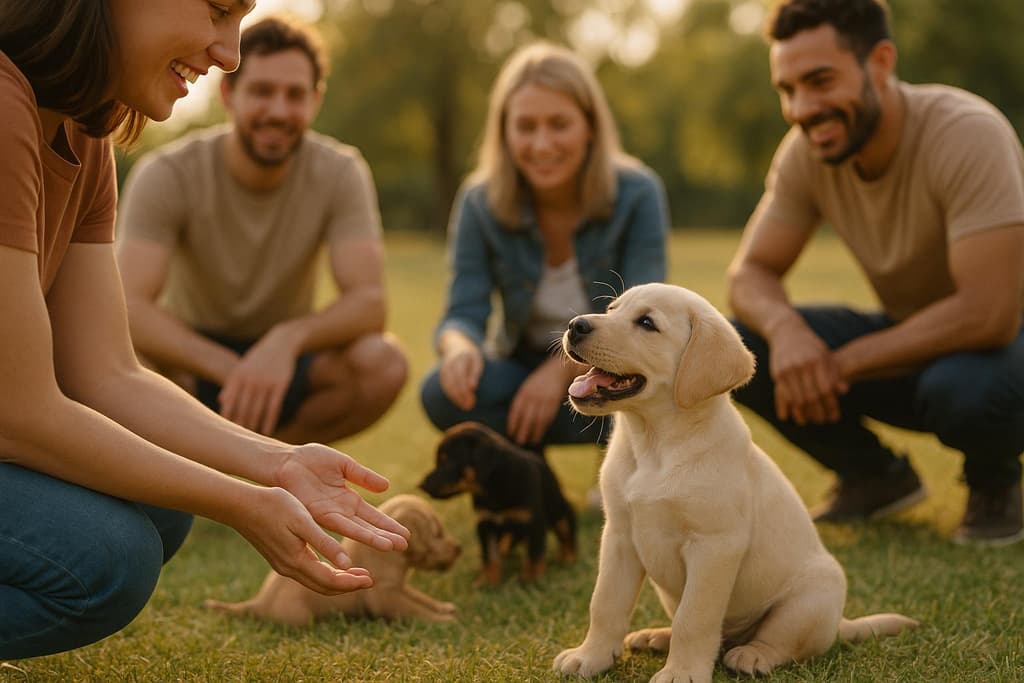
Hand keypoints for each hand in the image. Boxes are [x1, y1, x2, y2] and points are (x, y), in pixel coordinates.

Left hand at [219, 329, 298, 434]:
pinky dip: (269, 421)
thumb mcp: (243, 366)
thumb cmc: (259, 356)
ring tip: (250, 437)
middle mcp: (251, 379)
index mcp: (238, 375)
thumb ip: (232, 383)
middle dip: (239, 424)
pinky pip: (273, 407)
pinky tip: (266, 431)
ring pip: (257, 409)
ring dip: (253, 425)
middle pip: (243, 408)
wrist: (281, 342)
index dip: (226, 416)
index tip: (223, 430)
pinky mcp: (280, 385)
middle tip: (236, 440)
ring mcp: (266, 382)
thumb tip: (221, 401)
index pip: (229, 401)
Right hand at [232, 485, 375, 594]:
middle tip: (369, 579)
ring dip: (337, 580)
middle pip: (324, 586)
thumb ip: (324, 543)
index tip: (371, 579)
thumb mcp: (303, 521)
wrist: (241, 505)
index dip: (352, 582)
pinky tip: (333, 563)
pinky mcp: (279, 558)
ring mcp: (282, 565)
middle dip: (348, 585)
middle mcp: (289, 568)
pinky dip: (324, 572)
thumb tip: (347, 564)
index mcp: (297, 561)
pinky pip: (307, 573)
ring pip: (315, 581)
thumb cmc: (274, 506)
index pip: (331, 581)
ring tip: (356, 573)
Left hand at [276, 443, 409, 560]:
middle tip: (405, 546)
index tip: (405, 534)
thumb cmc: (312, 460)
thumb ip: (364, 476)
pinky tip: (354, 548)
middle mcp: (341, 512)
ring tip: (390, 547)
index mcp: (349, 500)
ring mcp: (328, 515)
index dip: (388, 525)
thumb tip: (387, 486)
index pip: (373, 516)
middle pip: (368, 527)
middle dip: (386, 536)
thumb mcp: (345, 465)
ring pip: (354, 529)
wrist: (287, 460)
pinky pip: (333, 527)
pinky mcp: (314, 515)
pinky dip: (345, 537)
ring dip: (372, 538)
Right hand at [439, 342, 482, 410]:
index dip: (465, 389)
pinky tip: (458, 401)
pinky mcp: (442, 373)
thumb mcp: (477, 360)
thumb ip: (475, 372)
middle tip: (469, 407)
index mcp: (461, 358)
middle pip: (454, 382)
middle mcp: (451, 362)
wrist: (456, 344)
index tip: (472, 400)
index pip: (462, 376)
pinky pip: (445, 385)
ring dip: (456, 397)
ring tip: (464, 406)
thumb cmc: (471, 356)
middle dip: (461, 396)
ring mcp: (445, 368)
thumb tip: (472, 387)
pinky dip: (451, 394)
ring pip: (448, 385)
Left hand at [507, 358, 569, 445]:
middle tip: (519, 442)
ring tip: (530, 441)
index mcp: (524, 391)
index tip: (510, 432)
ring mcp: (545, 399)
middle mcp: (534, 396)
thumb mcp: (528, 386)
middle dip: (522, 430)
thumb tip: (515, 418)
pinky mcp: (555, 403)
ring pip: (538, 420)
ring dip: (534, 432)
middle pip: (526, 417)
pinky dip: (543, 428)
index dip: (512, 422)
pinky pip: (548, 418)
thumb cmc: (540, 381)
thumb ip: (522, 400)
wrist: (558, 371)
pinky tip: (539, 434)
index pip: (516, 410)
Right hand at [768, 318, 847, 424]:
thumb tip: (844, 391)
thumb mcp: (825, 355)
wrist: (787, 331)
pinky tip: (791, 416)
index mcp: (817, 361)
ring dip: (803, 413)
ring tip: (809, 422)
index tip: (835, 417)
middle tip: (823, 422)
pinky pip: (783, 395)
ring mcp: (788, 370)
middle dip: (818, 412)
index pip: (826, 389)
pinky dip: (787, 407)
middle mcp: (802, 365)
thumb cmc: (811, 345)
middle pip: (811, 396)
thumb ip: (834, 372)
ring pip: (796, 398)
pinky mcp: (777, 373)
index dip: (831, 405)